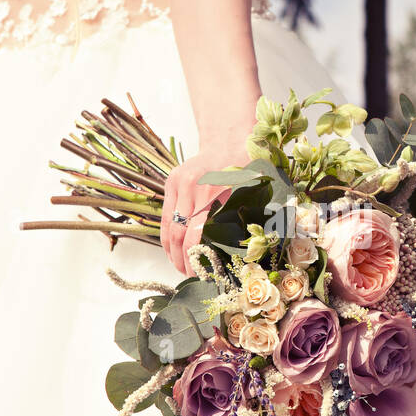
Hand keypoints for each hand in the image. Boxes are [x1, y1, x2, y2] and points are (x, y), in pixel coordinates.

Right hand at [161, 137, 249, 274]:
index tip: (199, 275)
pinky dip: (167, 234)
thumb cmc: (245, 169)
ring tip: (178, 265)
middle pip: (178, 234)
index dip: (195, 259)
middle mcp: (192, 188)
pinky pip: (165, 215)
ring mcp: (178, 184)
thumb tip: (238, 255)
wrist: (230, 140)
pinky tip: (172, 248)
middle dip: (181, 259)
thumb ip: (240, 221)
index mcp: (214, 193)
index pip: (195, 235)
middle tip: (188, 275)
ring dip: (170, 250)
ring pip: (168, 226)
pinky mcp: (171, 182)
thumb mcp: (249, 195)